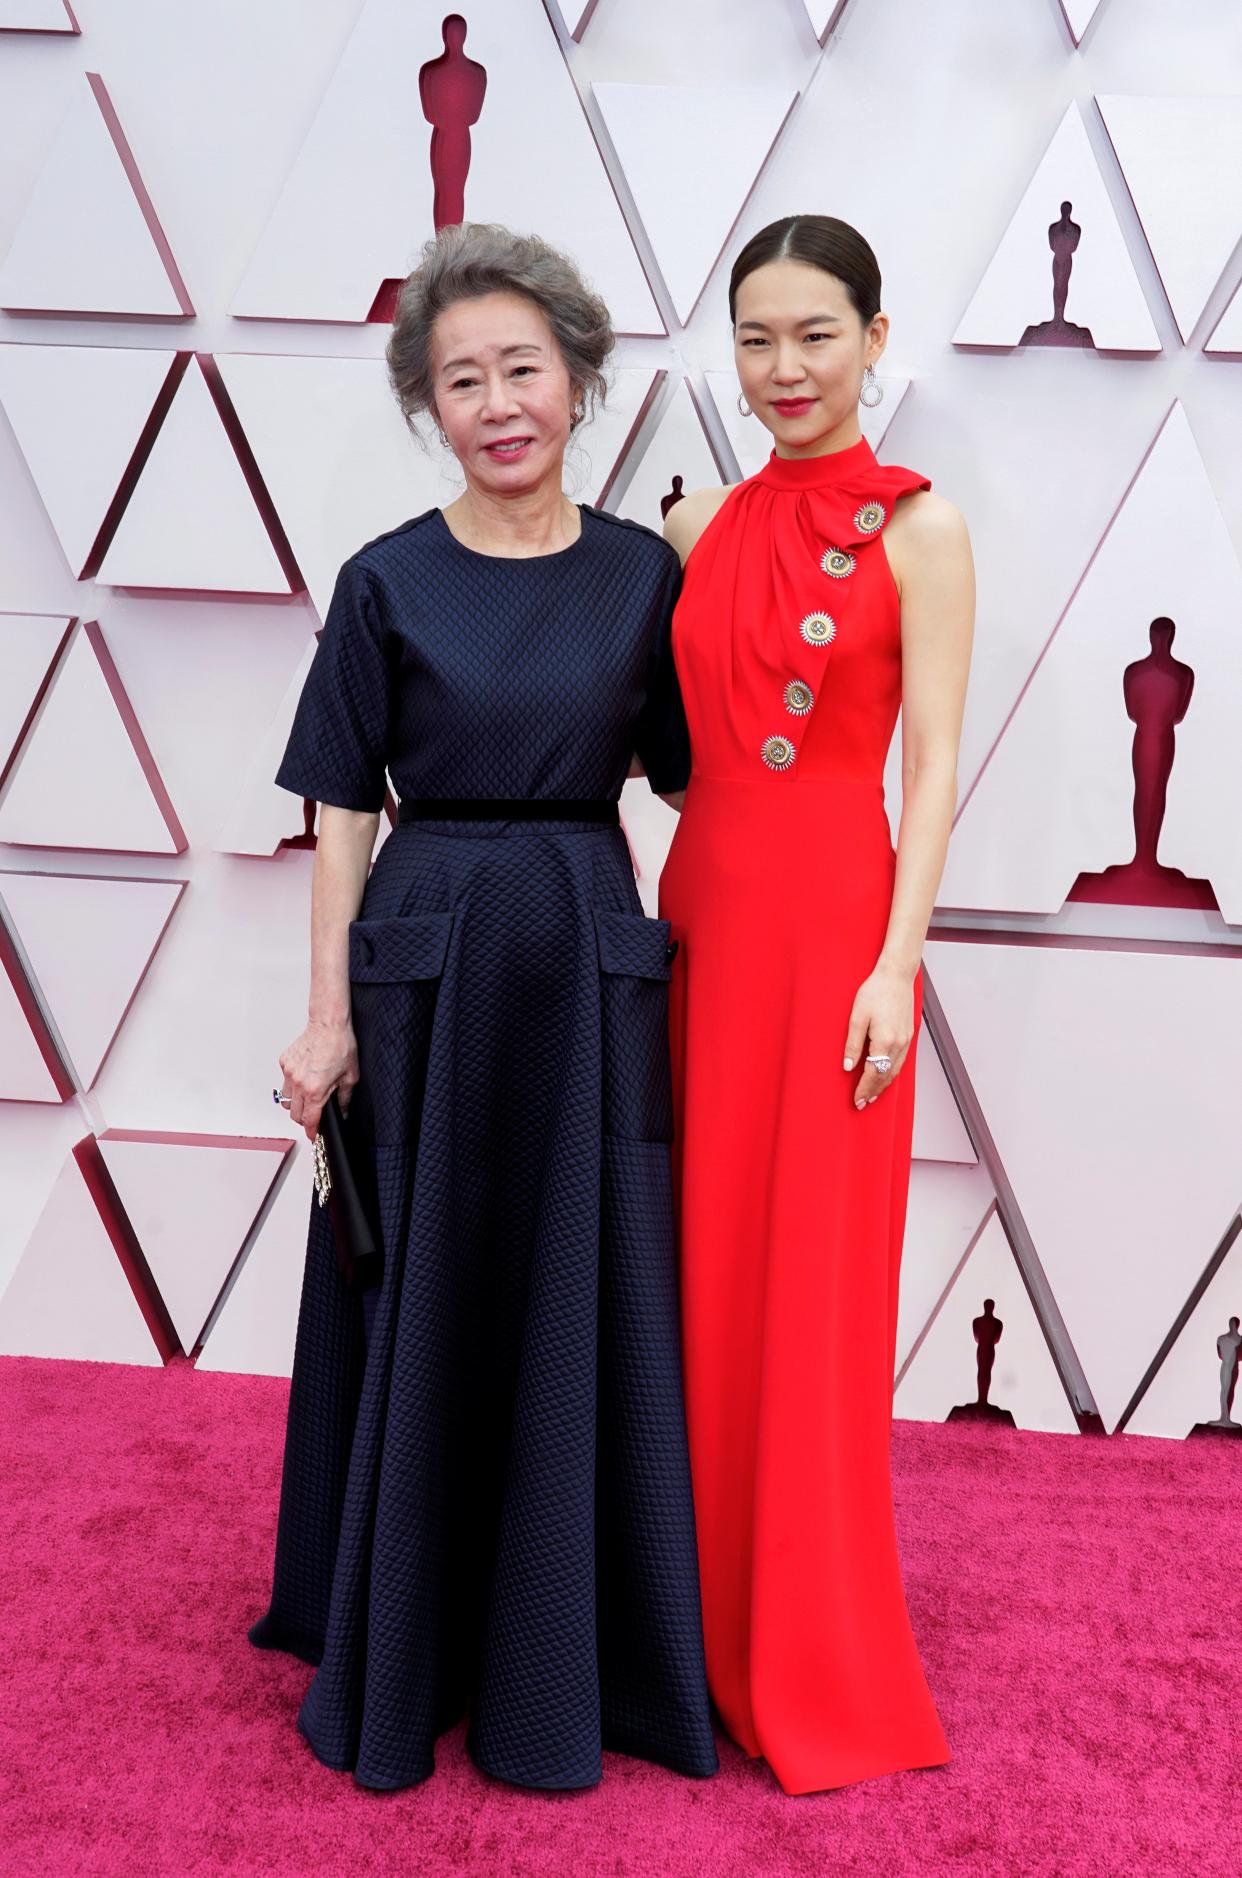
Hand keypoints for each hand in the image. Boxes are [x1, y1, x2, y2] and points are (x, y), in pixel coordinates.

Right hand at [277, 1019, 358, 1140]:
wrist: (328, 1024)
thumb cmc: (340, 1046)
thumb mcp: (350, 1077)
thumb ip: (344, 1099)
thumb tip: (342, 1113)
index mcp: (315, 1090)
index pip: (309, 1120)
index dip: (312, 1131)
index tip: (313, 1136)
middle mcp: (299, 1083)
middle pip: (294, 1114)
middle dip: (304, 1119)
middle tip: (313, 1116)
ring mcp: (289, 1072)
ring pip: (286, 1099)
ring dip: (296, 1103)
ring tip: (308, 1097)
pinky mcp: (284, 1062)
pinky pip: (285, 1081)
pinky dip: (292, 1084)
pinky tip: (304, 1077)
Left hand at [843, 965, 914, 1110]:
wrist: (896, 975)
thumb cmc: (875, 992)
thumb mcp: (857, 1017)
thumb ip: (853, 1044)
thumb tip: (848, 1067)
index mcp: (884, 1041)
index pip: (873, 1073)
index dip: (864, 1089)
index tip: (856, 1100)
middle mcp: (899, 1044)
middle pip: (886, 1076)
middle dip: (874, 1091)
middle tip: (862, 1103)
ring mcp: (907, 1040)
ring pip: (896, 1070)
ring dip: (884, 1084)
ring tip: (873, 1094)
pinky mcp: (909, 1034)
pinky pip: (902, 1061)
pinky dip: (893, 1072)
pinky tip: (886, 1074)